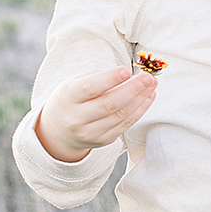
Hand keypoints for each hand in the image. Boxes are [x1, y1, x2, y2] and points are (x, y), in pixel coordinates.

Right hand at [34, 65, 157, 162]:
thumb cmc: (71, 99)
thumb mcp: (74, 83)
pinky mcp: (103, 140)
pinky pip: (125, 125)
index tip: (126, 70)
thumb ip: (98, 78)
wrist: (58, 130)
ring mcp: (90, 132)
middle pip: (109, 104)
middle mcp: (77, 118)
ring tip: (152, 85)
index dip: (109, 79)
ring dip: (140, 99)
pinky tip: (148, 97)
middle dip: (132, 90)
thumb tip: (129, 75)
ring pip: (120, 115)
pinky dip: (139, 111)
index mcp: (67, 98)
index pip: (89, 88)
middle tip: (148, 78)